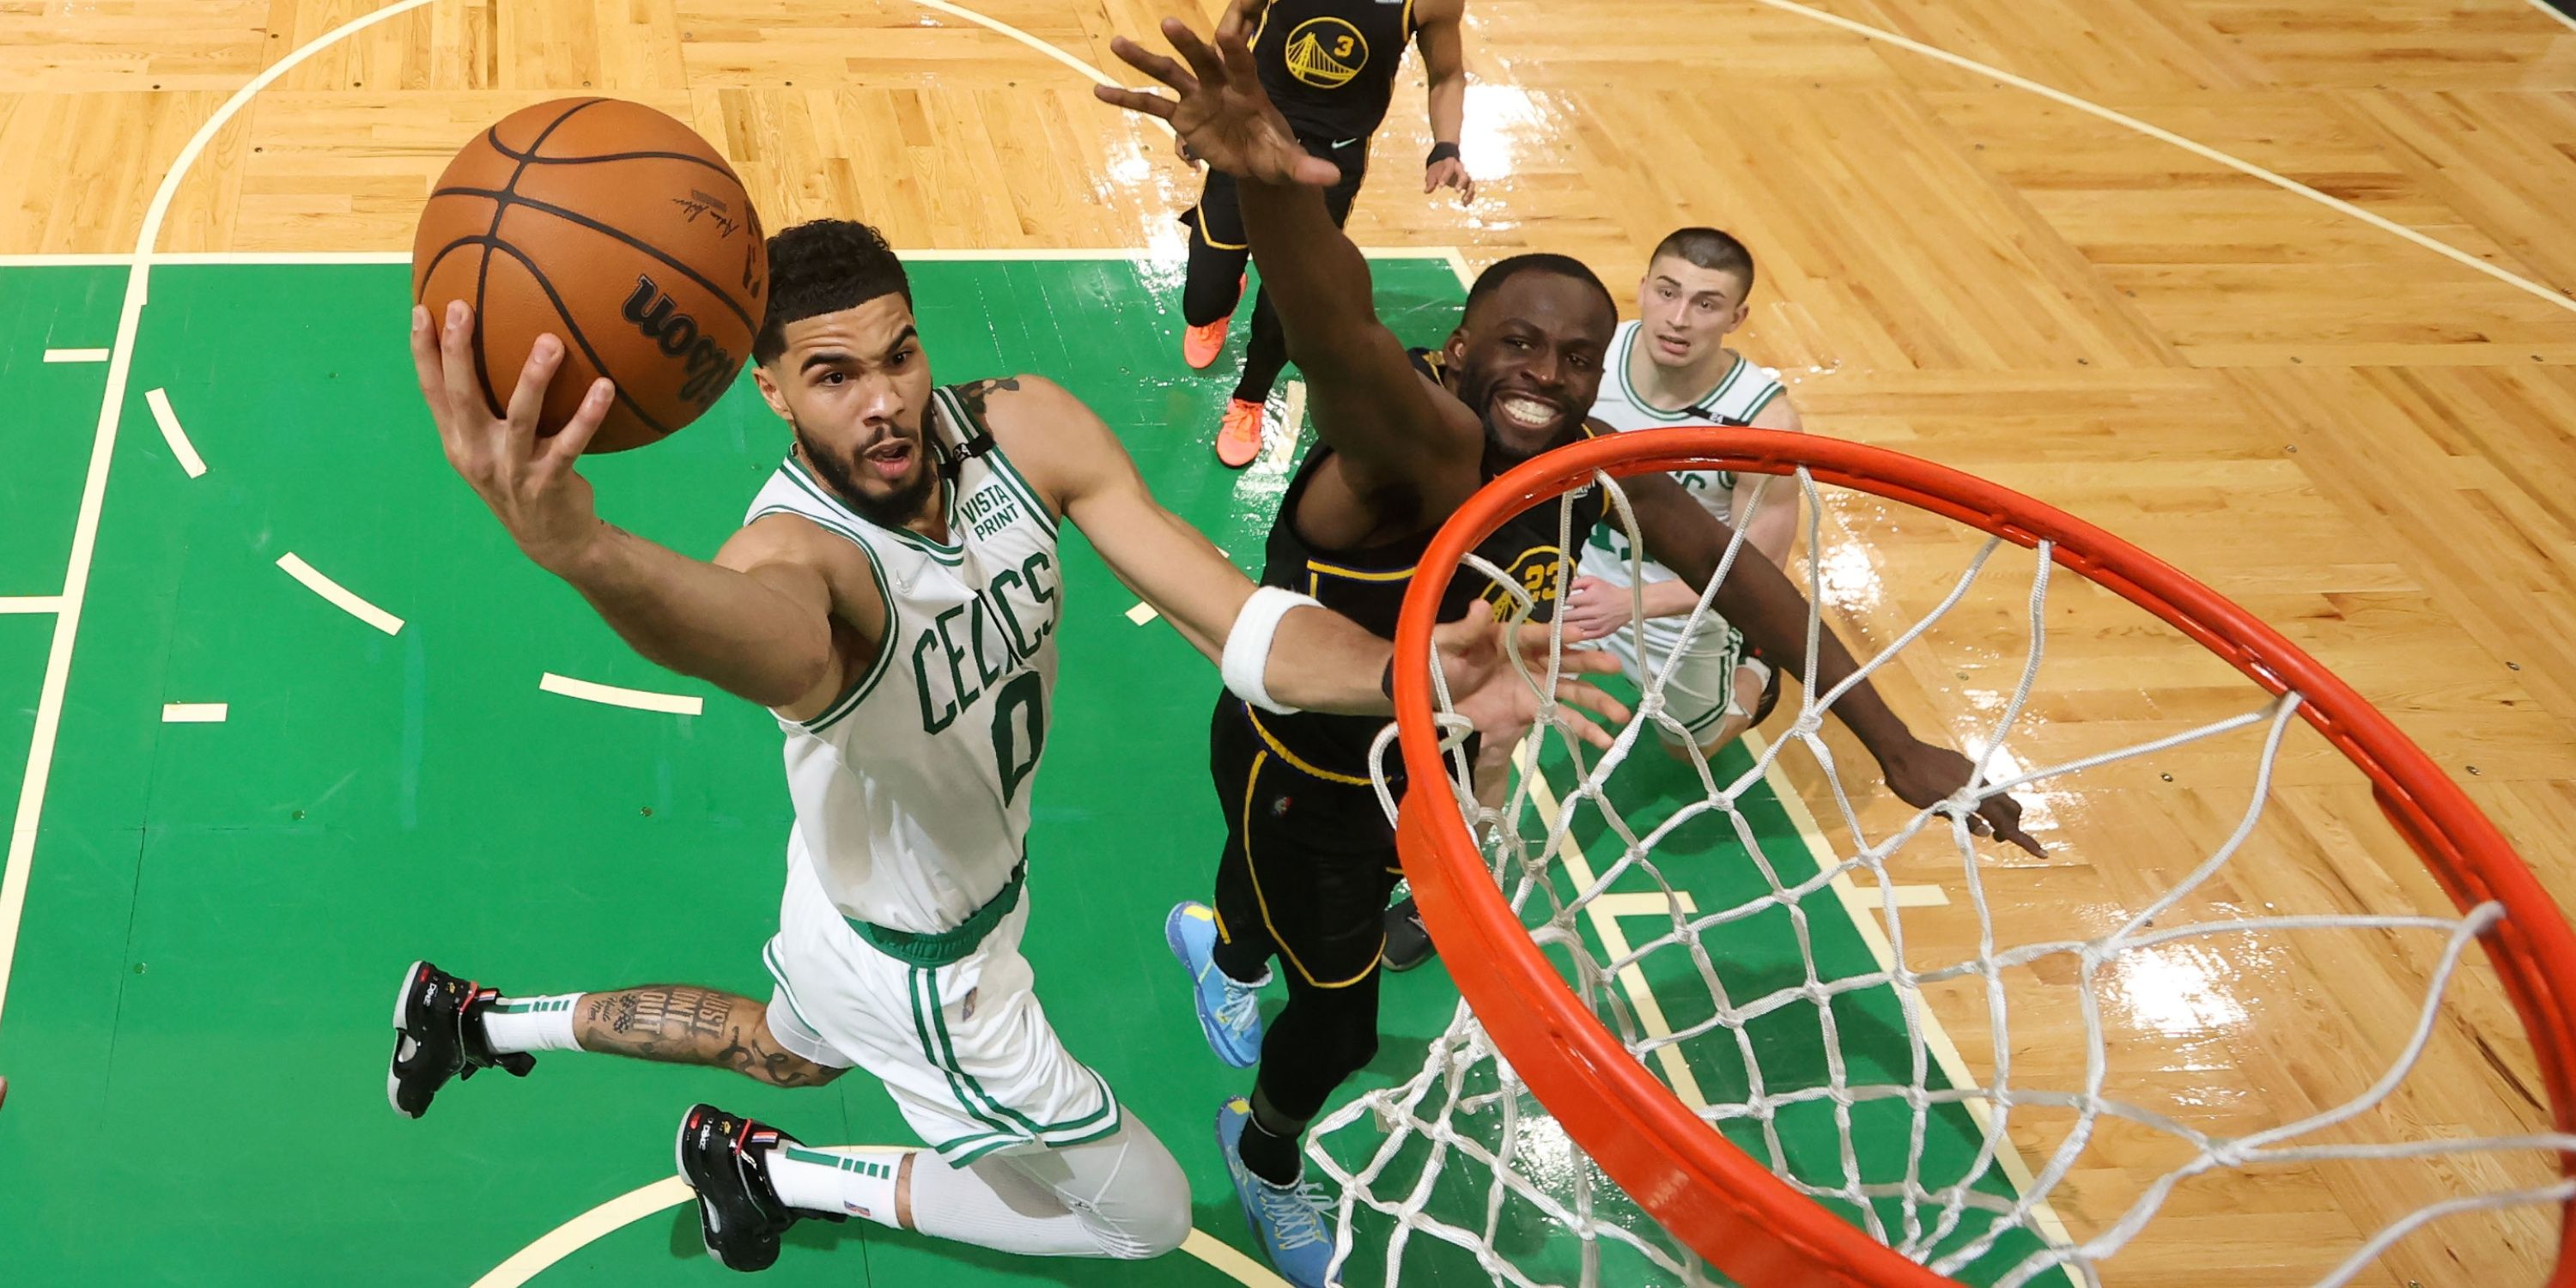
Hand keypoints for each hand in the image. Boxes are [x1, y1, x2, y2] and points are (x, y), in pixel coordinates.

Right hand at [411, 300, 614, 573]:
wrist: (551, 541)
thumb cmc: (520, 477)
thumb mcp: (490, 448)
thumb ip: (485, 407)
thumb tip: (497, 343)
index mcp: (459, 442)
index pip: (432, 392)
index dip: (423, 353)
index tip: (420, 310)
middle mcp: (478, 455)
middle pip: (462, 396)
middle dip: (459, 351)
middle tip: (462, 307)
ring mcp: (512, 470)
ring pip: (520, 417)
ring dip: (534, 378)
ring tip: (550, 341)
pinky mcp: (549, 482)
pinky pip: (571, 444)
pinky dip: (587, 415)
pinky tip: (604, 387)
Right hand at [1097, 3, 1341, 188]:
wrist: (1257, 161)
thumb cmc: (1274, 155)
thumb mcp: (1289, 164)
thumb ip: (1305, 168)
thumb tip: (1330, 178)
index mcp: (1248, 89)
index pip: (1241, 64)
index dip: (1234, 50)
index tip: (1226, 34)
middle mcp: (1219, 85)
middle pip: (1201, 59)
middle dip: (1187, 43)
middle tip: (1168, 23)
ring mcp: (1196, 97)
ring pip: (1169, 74)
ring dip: (1144, 60)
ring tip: (1117, 44)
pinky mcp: (1181, 116)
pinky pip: (1151, 106)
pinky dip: (1126, 100)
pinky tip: (1099, 92)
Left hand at [1424, 157, 1474, 203]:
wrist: (1442, 167)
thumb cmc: (1437, 170)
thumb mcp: (1432, 173)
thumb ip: (1430, 181)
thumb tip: (1426, 191)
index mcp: (1451, 163)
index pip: (1449, 169)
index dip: (1445, 177)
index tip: (1440, 186)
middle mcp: (1461, 169)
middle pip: (1464, 175)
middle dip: (1461, 183)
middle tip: (1456, 191)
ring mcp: (1465, 177)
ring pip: (1471, 183)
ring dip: (1468, 192)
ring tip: (1464, 200)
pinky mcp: (1467, 185)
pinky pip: (1471, 190)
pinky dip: (1470, 197)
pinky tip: (1465, 204)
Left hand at [1429, 616, 1630, 754]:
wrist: (1427, 702)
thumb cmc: (1435, 664)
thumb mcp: (1445, 644)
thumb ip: (1466, 629)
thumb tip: (1481, 604)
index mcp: (1510, 638)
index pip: (1540, 635)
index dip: (1560, 635)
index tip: (1582, 633)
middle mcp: (1529, 660)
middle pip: (1565, 661)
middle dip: (1590, 664)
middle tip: (1615, 667)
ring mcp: (1534, 687)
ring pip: (1572, 691)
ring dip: (1597, 701)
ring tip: (1622, 714)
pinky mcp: (1532, 711)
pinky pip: (1563, 719)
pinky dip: (1584, 729)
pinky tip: (1605, 740)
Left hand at [1560, 576, 1633, 640]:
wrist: (1627, 604)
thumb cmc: (1608, 592)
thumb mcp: (1592, 581)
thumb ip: (1576, 582)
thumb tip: (1562, 586)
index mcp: (1591, 597)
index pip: (1567, 601)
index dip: (1558, 602)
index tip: (1553, 604)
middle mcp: (1594, 611)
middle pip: (1568, 616)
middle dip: (1559, 615)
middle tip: (1553, 615)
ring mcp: (1597, 624)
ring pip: (1574, 627)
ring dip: (1566, 625)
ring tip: (1560, 622)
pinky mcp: (1600, 633)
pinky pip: (1583, 636)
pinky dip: (1575, 634)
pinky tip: (1571, 631)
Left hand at [1877, 739, 2041, 855]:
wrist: (1901, 751)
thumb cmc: (1913, 781)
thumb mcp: (1935, 806)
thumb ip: (1962, 818)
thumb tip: (1985, 832)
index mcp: (1976, 795)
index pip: (2006, 821)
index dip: (2023, 839)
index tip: (2041, 853)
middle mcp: (1981, 782)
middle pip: (2009, 806)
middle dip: (2011, 824)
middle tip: (1997, 838)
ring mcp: (1974, 772)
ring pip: (1997, 795)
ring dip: (1997, 812)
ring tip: (1982, 825)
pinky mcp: (1965, 766)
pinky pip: (1984, 786)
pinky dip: (1986, 800)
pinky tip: (1969, 805)